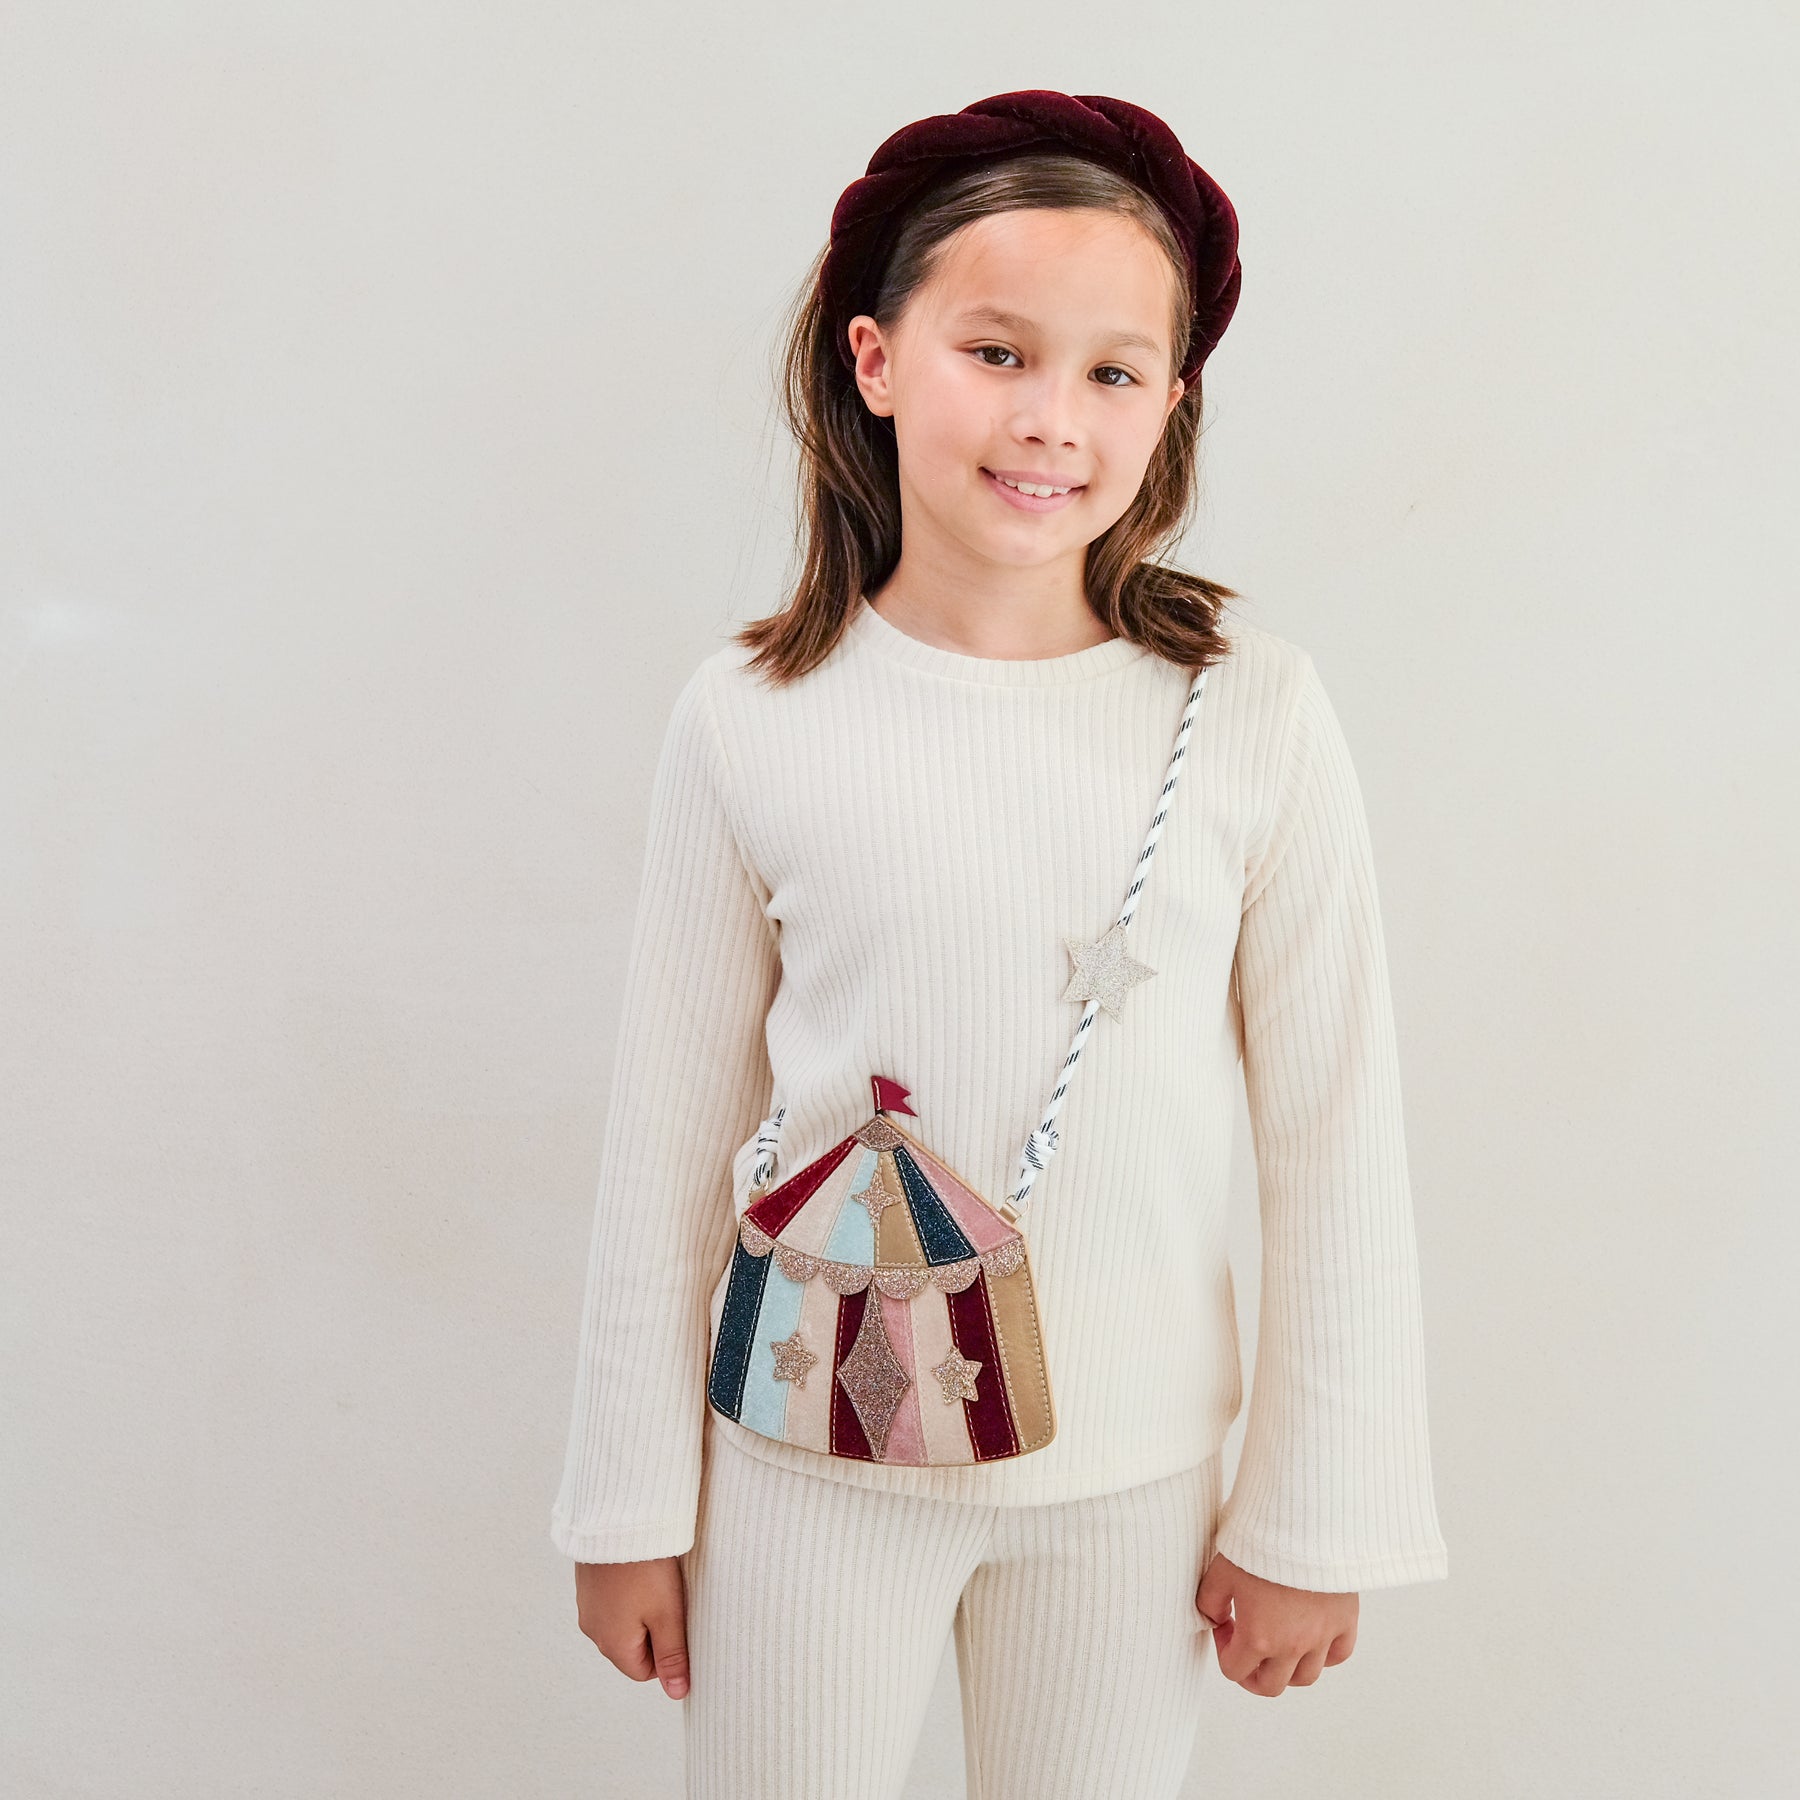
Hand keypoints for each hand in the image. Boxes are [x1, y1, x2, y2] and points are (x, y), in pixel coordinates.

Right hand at [574, 1556, 690, 1698]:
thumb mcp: (667, 1615)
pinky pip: (611, 1601)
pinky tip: (638, 1571)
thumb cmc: (645, 1569)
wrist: (615, 1518)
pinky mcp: (586, 1583)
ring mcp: (587, 1605)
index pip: (645, 1671)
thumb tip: (677, 1693)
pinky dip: (627, 1592)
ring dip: (640, 1609)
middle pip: (631, 1648)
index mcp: (612, 1645)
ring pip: (622, 1622)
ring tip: (654, 1582)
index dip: (667, 1651)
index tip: (678, 1622)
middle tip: (668, 1600)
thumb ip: (672, 1657)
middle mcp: (593, 1630)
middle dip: (653, 1629)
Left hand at [1196, 1552, 1357, 1695]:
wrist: (1304, 1522)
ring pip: (1306, 1677)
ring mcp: (1322, 1637)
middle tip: (1247, 1651)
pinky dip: (1325, 1655)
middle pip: (1271, 1686)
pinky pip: (1339, 1655)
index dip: (1223, 1650)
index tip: (1225, 1625)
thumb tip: (1214, 1618)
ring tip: (1278, 1645)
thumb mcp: (1219, 1571)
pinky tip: (1312, 1637)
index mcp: (1259, 1638)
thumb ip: (1209, 1602)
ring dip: (1287, 1668)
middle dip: (1252, 1673)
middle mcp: (1293, 1646)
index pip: (1234, 1670)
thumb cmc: (1260, 1544)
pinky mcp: (1345, 1621)